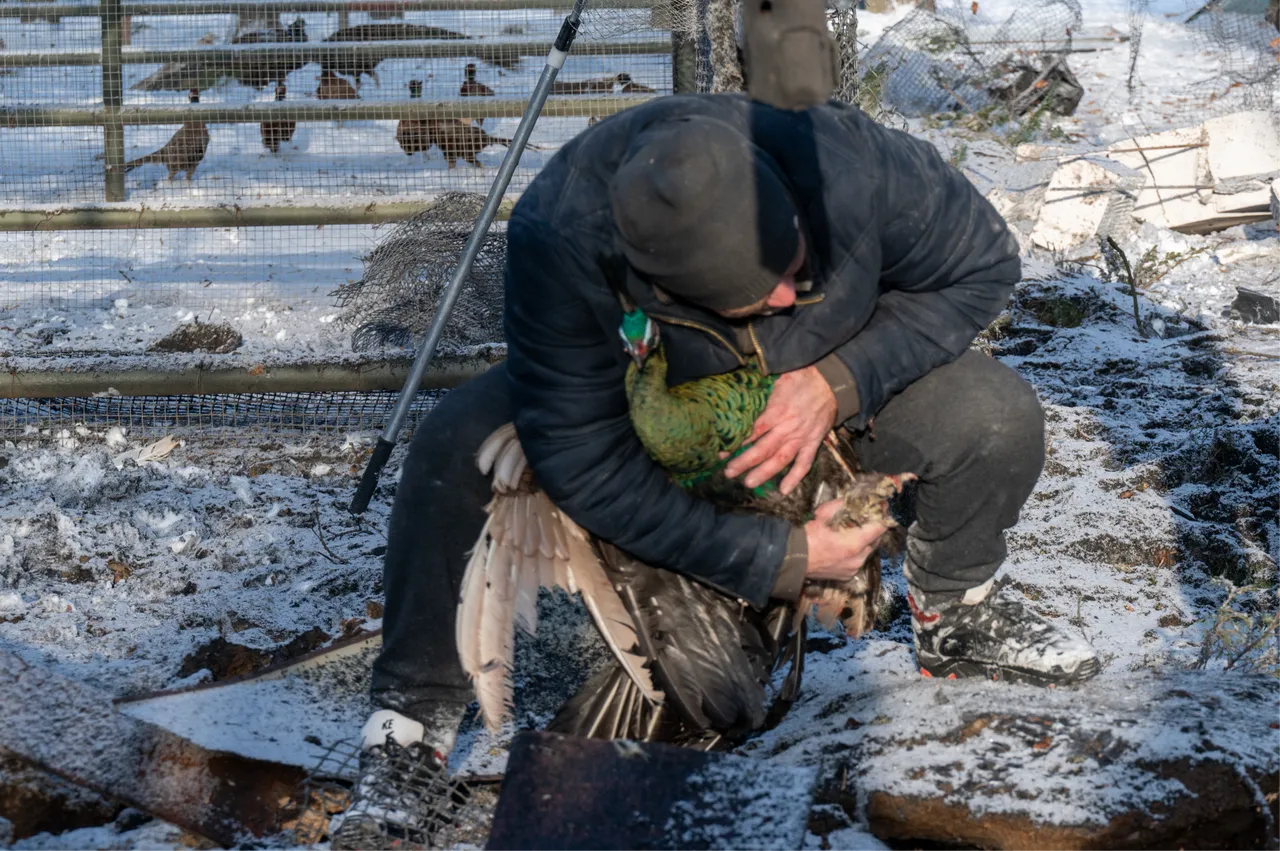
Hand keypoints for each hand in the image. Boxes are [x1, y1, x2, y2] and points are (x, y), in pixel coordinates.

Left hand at [722, 365, 836, 495]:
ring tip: (749, 483)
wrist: (832, 381)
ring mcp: (801, 437)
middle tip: (729, 473)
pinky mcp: (813, 442)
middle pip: (762, 449)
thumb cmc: (802, 377)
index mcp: (777, 411)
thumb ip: (761, 391)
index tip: (722, 452)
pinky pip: (805, 463)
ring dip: (764, 472)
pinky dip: (795, 477)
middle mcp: (787, 428)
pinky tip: (784, 490)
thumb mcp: (778, 379)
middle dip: (744, 462)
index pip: (753, 431)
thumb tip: (740, 393)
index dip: (737, 442)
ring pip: (780, 459)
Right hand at [803, 499, 889, 582]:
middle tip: (867, 519)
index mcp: (855, 543)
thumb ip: (844, 505)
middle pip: (875, 541)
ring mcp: (853, 569)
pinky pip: (857, 562)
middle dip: (872, 529)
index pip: (880, 528)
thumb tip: (858, 498)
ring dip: (863, 542)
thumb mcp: (824, 513)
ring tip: (853, 533)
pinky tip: (844, 547)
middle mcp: (858, 559)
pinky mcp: (846, 576)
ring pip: (866, 552)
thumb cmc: (807, 534)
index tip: (882, 507)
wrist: (791, 557)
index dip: (882, 515)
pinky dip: (855, 554)